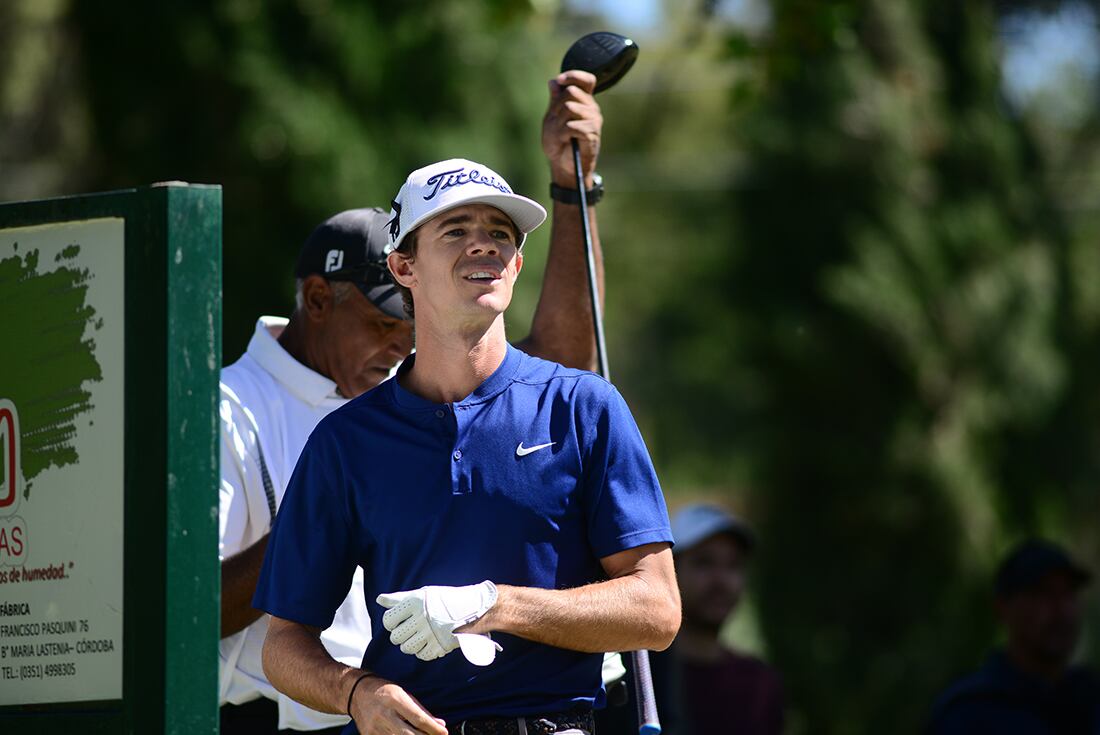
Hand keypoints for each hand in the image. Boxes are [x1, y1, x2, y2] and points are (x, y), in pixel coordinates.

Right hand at [348, 674, 447, 734]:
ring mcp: (375, 727)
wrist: (356, 693)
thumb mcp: (404, 694)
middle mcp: (384, 714)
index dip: (433, 728)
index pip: (418, 718)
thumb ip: (422, 710)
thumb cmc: (383, 691)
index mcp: (395, 699)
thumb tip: (440, 724)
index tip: (443, 733)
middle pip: (409, 734)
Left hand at [377, 581, 500, 665]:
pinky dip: (423, 652)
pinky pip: (422, 656)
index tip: (398, 622)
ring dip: (410, 645)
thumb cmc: (444, 600)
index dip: (390, 623)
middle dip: (400, 636)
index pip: (388, 620)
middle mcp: (421, 618)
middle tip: (410, 631)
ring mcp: (430, 633)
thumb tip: (379, 599)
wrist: (473, 607)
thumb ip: (399, 599)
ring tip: (419, 637)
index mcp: (414, 603)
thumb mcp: (422, 594)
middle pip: (396, 637)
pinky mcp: (439, 646)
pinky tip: (429, 643)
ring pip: (406, 649)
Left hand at [542, 71, 602, 188]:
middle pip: (571, 92)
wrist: (562, 164)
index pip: (586, 79)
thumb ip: (554, 100)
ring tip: (561, 133)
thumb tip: (553, 82)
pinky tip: (566, 140)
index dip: (573, 76)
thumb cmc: (558, 142)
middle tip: (556, 122)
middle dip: (557, 106)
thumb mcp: (552, 117)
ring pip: (570, 107)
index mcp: (583, 101)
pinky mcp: (593, 133)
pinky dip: (563, 133)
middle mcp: (591, 108)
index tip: (560, 82)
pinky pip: (573, 125)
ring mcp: (594, 120)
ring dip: (559, 121)